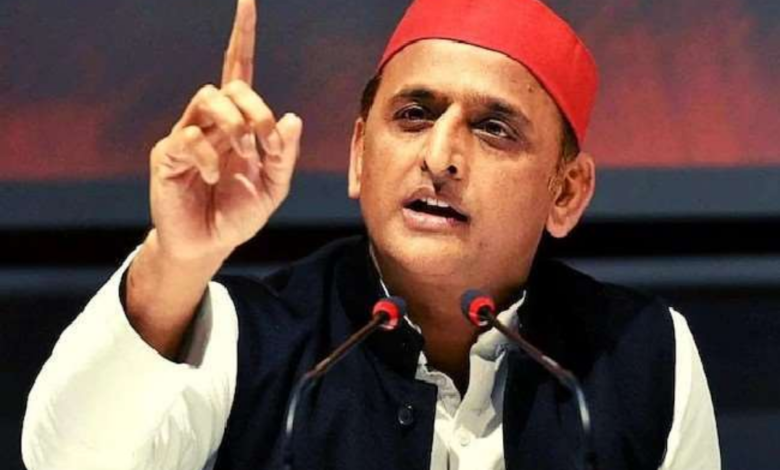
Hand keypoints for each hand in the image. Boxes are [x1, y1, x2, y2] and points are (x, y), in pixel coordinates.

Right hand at [149, 0, 301, 262]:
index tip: (247, 1)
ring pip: (208, 99)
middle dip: (255, 107)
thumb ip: (284, 155)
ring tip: (242, 154)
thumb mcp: (273, 187)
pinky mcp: (167, 154)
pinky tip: (214, 176)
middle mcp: (212, 122)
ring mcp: (187, 134)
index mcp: (239, 124)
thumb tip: (290, 117)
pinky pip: (187, 135)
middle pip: (232, 85)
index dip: (242, 36)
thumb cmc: (239, 213)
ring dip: (235, 124)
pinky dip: (208, 155)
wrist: (209, 245)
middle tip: (265, 141)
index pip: (239, 71)